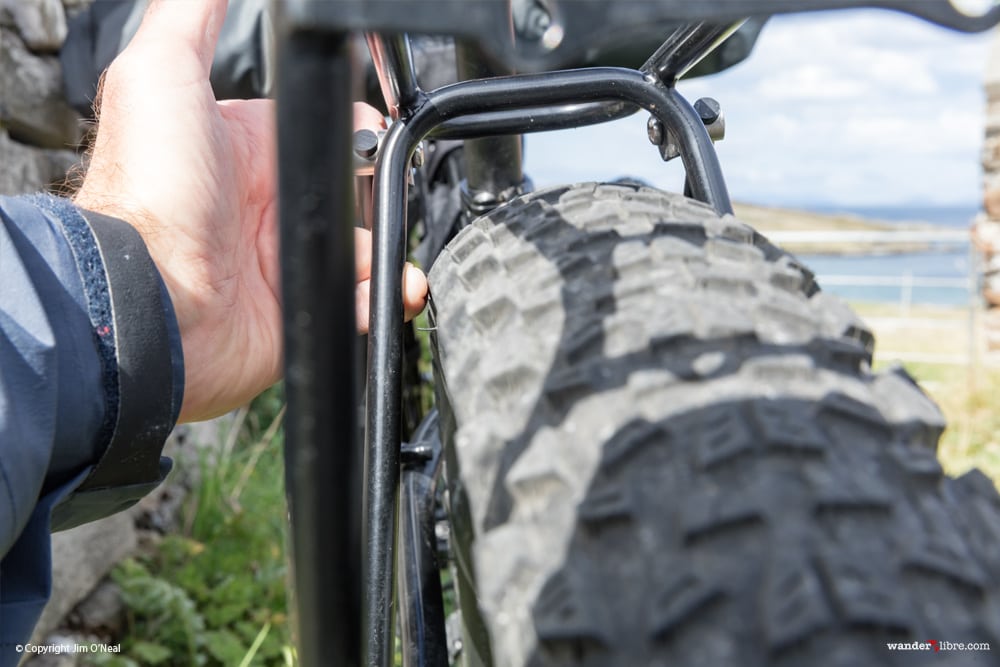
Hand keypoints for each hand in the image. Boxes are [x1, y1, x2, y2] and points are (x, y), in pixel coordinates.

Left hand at [74, 0, 427, 422]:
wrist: (150, 296)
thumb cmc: (149, 187)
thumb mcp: (161, 72)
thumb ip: (194, 17)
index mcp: (248, 148)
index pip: (324, 126)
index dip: (361, 125)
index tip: (380, 130)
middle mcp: (268, 203)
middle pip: (355, 189)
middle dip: (384, 190)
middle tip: (392, 195)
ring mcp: (283, 257)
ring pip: (362, 247)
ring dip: (389, 247)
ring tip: (392, 253)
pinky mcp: (297, 305)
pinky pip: (357, 301)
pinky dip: (382, 296)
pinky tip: (390, 287)